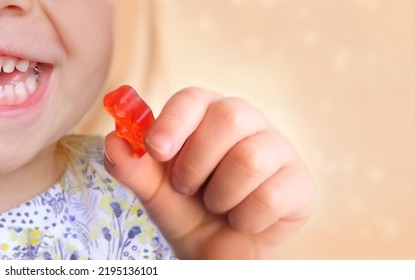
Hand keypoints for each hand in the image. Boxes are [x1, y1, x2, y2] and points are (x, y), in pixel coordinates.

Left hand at [104, 87, 315, 258]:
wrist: (216, 249)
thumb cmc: (185, 207)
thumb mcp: (153, 190)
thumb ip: (132, 166)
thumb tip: (114, 142)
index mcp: (206, 112)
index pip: (194, 98)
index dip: (174, 121)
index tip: (155, 150)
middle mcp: (247, 120)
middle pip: (229, 117)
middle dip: (196, 163)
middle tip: (186, 188)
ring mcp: (278, 148)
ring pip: (250, 159)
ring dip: (219, 195)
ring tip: (216, 205)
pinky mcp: (300, 182)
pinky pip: (271, 196)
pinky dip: (245, 218)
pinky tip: (242, 218)